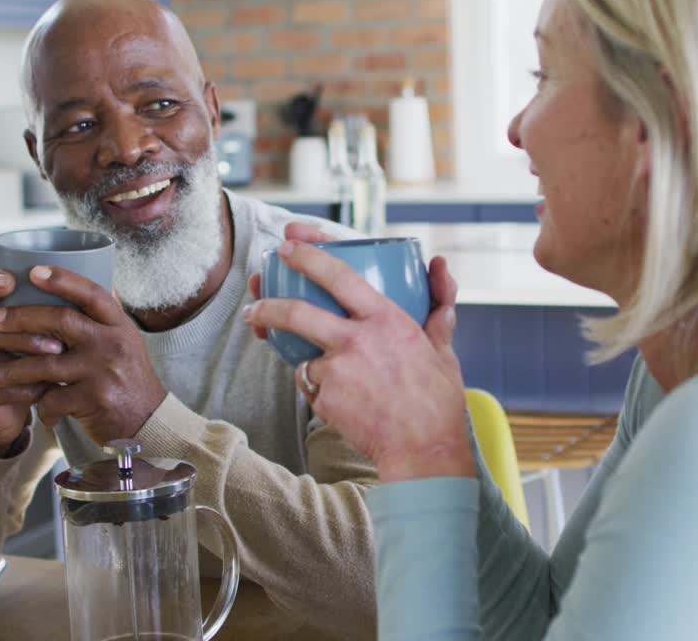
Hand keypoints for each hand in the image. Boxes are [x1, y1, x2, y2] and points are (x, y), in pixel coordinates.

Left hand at [0, 266, 167, 443]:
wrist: (149, 421)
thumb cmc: (130, 378)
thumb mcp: (126, 342)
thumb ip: (104, 318)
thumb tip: (82, 281)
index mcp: (119, 325)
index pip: (91, 293)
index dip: (63, 280)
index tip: (33, 271)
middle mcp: (113, 343)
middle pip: (61, 320)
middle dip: (20, 318)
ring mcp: (103, 371)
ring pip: (46, 364)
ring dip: (13, 370)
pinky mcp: (94, 400)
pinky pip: (52, 399)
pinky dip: (40, 405)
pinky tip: (36, 409)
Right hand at [0, 272, 64, 456]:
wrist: (6, 413)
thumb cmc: (31, 367)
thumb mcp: (41, 339)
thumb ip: (59, 316)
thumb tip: (108, 290)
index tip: (10, 279)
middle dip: (25, 325)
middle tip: (56, 333)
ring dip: (28, 353)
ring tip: (57, 355)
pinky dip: (23, 389)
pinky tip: (44, 391)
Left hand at [243, 240, 473, 481]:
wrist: (424, 451)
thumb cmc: (437, 400)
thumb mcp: (443, 347)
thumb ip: (437, 304)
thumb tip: (439, 266)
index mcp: (386, 319)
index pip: (339, 275)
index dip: (309, 255)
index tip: (288, 245)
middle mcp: (358, 340)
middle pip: (298, 312)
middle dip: (268, 302)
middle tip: (254, 298)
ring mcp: (338, 371)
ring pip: (301, 353)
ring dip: (292, 351)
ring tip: (284, 346)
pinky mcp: (326, 400)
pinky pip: (310, 384)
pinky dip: (316, 384)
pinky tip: (331, 393)